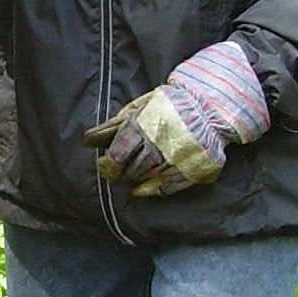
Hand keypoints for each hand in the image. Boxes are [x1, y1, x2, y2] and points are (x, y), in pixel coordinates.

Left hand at [85, 41, 268, 197]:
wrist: (208, 106)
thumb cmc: (168, 106)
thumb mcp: (140, 107)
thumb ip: (114, 124)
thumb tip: (88, 140)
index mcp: (145, 125)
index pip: (119, 153)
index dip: (109, 163)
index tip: (105, 165)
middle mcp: (161, 143)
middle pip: (133, 169)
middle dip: (122, 173)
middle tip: (117, 173)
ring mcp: (178, 158)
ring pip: (148, 179)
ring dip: (136, 181)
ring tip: (131, 177)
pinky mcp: (193, 169)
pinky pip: (167, 187)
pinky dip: (152, 190)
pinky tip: (143, 189)